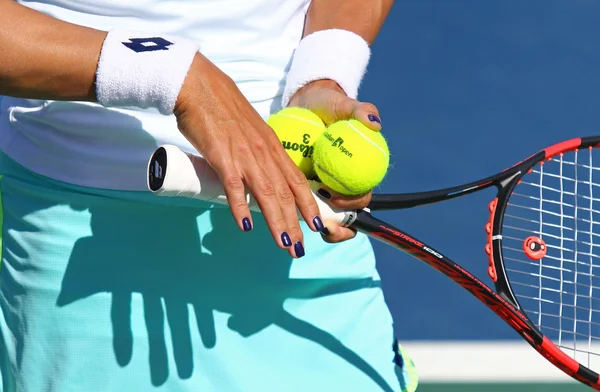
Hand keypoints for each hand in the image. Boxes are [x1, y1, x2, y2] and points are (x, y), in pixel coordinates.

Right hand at [174, 54, 325, 257]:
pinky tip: (246, 225)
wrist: (199, 85)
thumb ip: (256, 152)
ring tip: (284, 243)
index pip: (296, 180)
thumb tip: (257, 174)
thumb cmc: (221, 108)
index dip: (308, 204)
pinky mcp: (221, 156)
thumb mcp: (249, 130)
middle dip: (295, 222)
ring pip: (266, 193)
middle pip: (284, 193)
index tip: (317, 225)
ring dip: (276, 221)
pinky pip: (234, 185)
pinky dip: (240, 206)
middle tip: (300, 247)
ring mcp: (244, 154)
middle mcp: (263, 152)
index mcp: (271, 146)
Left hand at [288, 79, 381, 242]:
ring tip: (299, 228)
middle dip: (336, 229)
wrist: (305, 101)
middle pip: (344, 216)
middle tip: (319, 227)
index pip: (361, 197)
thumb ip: (361, 110)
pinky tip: (279, 211)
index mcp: (357, 171)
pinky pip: (298, 202)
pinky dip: (292, 210)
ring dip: (313, 225)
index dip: (352, 204)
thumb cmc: (329, 104)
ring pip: (321, 215)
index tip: (334, 197)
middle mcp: (341, 183)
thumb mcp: (344, 104)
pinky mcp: (302, 185)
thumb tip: (374, 123)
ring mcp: (322, 186)